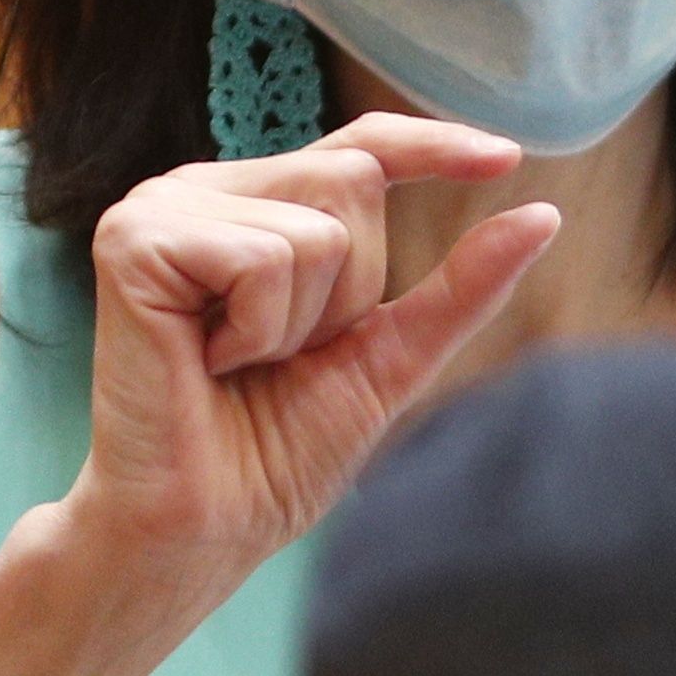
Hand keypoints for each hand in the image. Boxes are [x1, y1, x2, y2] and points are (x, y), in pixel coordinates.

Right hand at [77, 114, 564, 576]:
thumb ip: (459, 288)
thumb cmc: (271, 456)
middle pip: (353, 177)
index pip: (360, 148)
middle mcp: (207, 189)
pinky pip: (261, 257)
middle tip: (275, 356)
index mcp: (258, 207)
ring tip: (233, 364)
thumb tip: (543, 215)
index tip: (505, 158)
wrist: (198, 530)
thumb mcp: (389, 359)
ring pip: (317, 224)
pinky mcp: (132, 240)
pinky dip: (256, 329)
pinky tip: (203, 362)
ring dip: (297, 324)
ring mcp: (162, 207)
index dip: (430, 144)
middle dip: (348, 291)